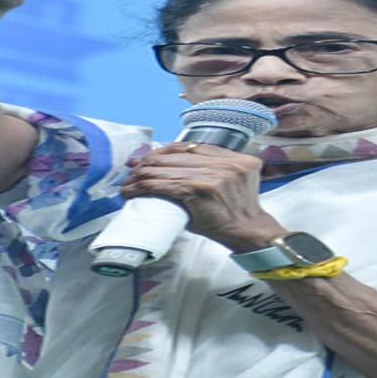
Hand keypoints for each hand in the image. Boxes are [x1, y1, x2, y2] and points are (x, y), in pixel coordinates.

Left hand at [121, 143, 288, 251]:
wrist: (249, 230)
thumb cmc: (236, 211)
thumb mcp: (233, 181)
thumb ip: (215, 168)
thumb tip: (178, 166)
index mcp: (233, 157)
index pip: (188, 146)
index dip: (163, 150)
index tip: (147, 158)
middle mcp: (224, 162)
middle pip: (173, 155)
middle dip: (147, 162)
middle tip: (132, 171)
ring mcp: (212, 175)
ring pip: (164, 168)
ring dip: (139, 176)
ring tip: (128, 184)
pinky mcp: (198, 189)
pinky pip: (163, 184)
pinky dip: (142, 187)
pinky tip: (132, 191)